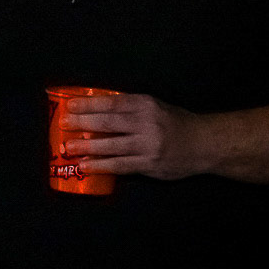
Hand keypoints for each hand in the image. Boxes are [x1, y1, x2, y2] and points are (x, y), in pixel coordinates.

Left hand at [59, 92, 205, 180]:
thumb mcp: (154, 106)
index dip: (88, 104)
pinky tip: (86, 165)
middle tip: (62, 124)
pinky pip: (120, 165)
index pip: (111, 103)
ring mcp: (148, 145)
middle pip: (107, 123)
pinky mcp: (150, 164)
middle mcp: (147, 123)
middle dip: (81, 123)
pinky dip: (101, 165)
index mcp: (146, 105)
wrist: (205, 144)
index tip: (69, 105)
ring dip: (86, 147)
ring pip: (111, 146)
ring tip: (68, 148)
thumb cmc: (174, 123)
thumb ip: (128, 108)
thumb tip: (93, 111)